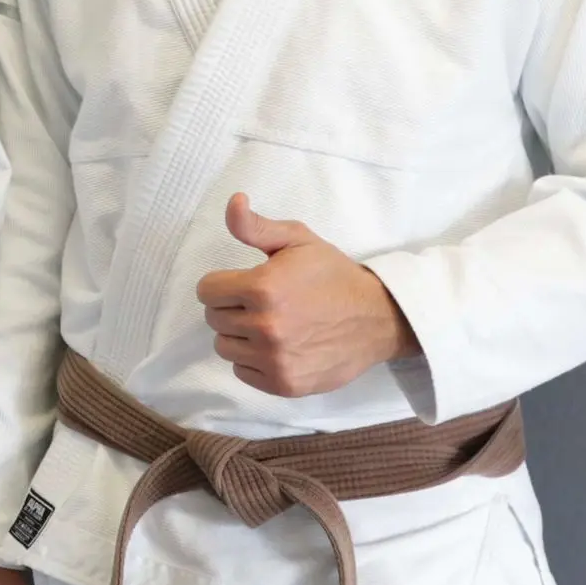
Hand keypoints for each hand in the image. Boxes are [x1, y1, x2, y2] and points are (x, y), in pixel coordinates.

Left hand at [198, 193, 417, 396]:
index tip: (242, 283)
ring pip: (224, 346)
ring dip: (239, 335)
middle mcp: (265, 327)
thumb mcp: (297, 240)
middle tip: (261, 303)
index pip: (206, 290)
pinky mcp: (284, 384)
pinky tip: (277, 346)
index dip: (221, 283)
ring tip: (269, 324)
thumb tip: (233, 201)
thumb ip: (255, 225)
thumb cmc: (333, 275)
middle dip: (231, 307)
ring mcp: (275, 359)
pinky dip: (253, 360)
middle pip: (213, 318)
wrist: (379, 318)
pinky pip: (242, 372)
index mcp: (262, 288)